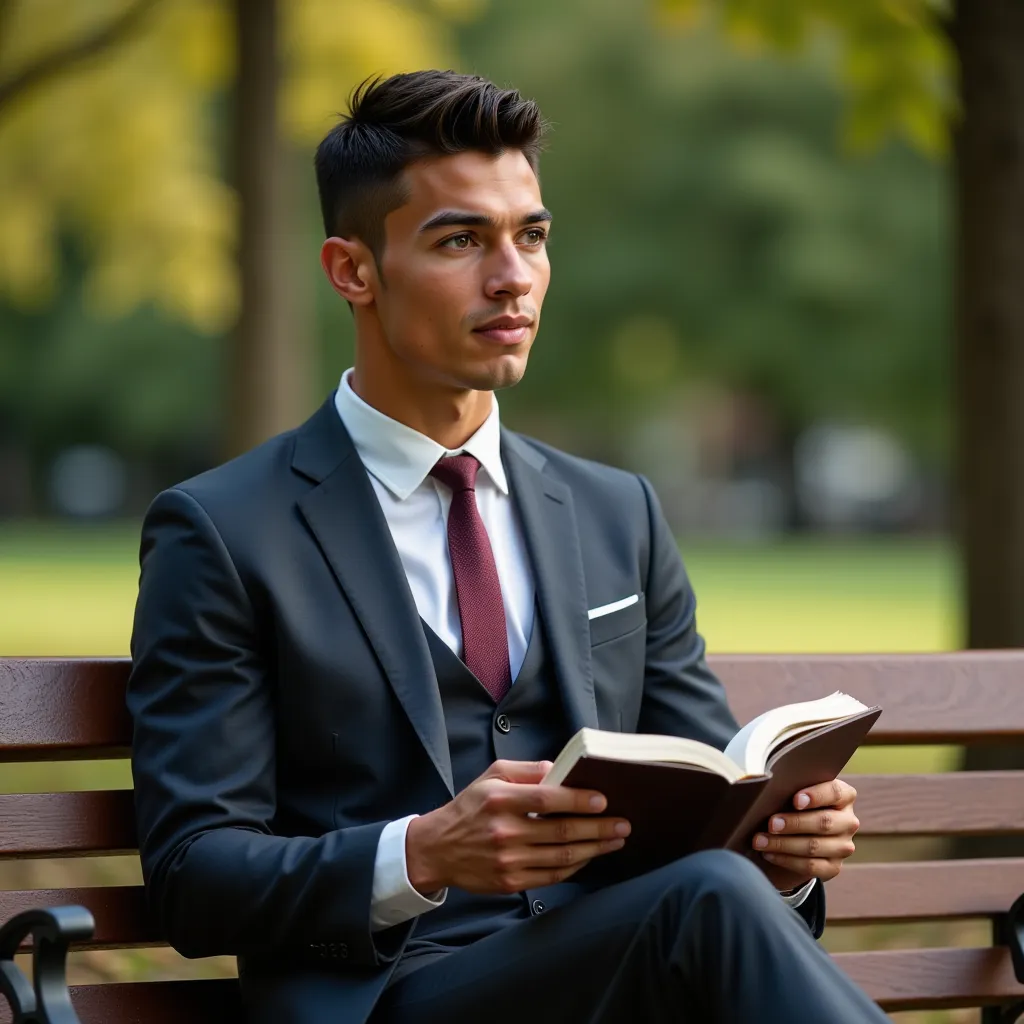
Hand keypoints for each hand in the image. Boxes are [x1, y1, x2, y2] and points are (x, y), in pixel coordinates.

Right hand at [405, 759, 630, 895]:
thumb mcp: (492, 776)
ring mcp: (508, 861)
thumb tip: (562, 770)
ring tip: (615, 840)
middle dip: (598, 828)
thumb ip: (528, 770)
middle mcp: (504, 832)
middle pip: (561, 831)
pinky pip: (552, 876)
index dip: (578, 800)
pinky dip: (576, 866)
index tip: (603, 799)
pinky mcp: (510, 883)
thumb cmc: (470, 806)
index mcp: (500, 800)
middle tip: (622, 823)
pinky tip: (590, 855)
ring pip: (562, 856)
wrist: (438, 848)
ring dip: (595, 849)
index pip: (547, 800)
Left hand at [751, 779, 858, 889]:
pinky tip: (769, 854)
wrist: (797, 833)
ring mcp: (843, 846)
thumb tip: (758, 780)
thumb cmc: (793, 802)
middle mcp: (848, 821)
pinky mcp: (833, 867)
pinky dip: (786, 860)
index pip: (835, 792)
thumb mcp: (794, 790)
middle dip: (794, 823)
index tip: (795, 800)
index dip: (816, 795)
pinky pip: (811, 866)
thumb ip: (787, 785)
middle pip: (824, 822)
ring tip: (760, 841)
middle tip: (771, 824)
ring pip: (815, 846)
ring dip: (784, 844)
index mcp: (843, 796)